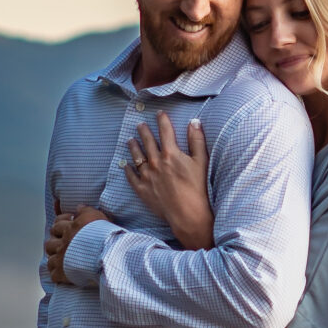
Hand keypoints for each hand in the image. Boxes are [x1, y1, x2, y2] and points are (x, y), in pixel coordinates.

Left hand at [45, 203, 109, 283]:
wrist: (105, 254)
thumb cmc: (103, 235)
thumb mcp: (96, 216)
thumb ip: (85, 210)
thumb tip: (79, 206)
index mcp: (70, 229)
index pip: (58, 223)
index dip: (61, 223)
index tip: (67, 224)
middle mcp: (63, 243)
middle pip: (51, 241)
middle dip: (55, 240)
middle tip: (62, 241)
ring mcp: (61, 259)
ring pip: (50, 257)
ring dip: (53, 256)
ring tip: (60, 257)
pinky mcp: (62, 273)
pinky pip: (54, 274)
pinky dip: (57, 273)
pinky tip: (61, 273)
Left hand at [125, 113, 213, 249]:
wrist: (187, 214)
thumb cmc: (198, 188)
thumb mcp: (201, 161)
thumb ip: (197, 140)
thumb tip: (194, 122)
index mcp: (171, 154)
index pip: (165, 131)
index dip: (162, 120)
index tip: (160, 113)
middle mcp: (156, 162)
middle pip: (148, 142)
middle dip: (144, 131)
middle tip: (140, 125)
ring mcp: (147, 176)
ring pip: (137, 157)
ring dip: (133, 147)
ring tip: (130, 140)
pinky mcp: (142, 190)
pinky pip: (132, 177)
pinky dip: (128, 170)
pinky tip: (125, 165)